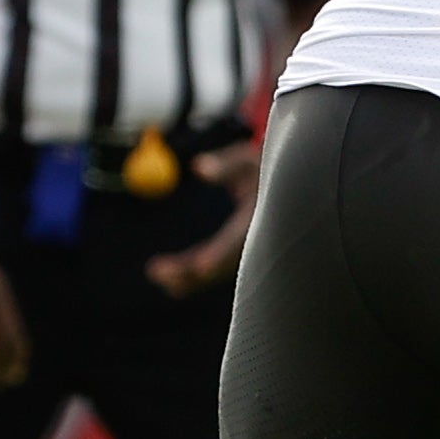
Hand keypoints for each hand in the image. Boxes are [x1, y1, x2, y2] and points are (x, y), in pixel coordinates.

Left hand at [144, 139, 261, 296]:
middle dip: (191, 273)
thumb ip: (225, 165)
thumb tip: (198, 167)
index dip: (219, 255)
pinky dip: (191, 273)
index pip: (238, 242)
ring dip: (186, 278)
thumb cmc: (263, 169)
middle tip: (156, 271)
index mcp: (261, 220)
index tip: (198, 266)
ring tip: (154, 272)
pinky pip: (213, 269)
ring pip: (216, 273)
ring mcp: (246, 254)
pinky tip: (165, 275)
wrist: (285, 186)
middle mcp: (256, 243)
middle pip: (223, 266)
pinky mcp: (235, 256)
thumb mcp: (249, 161)